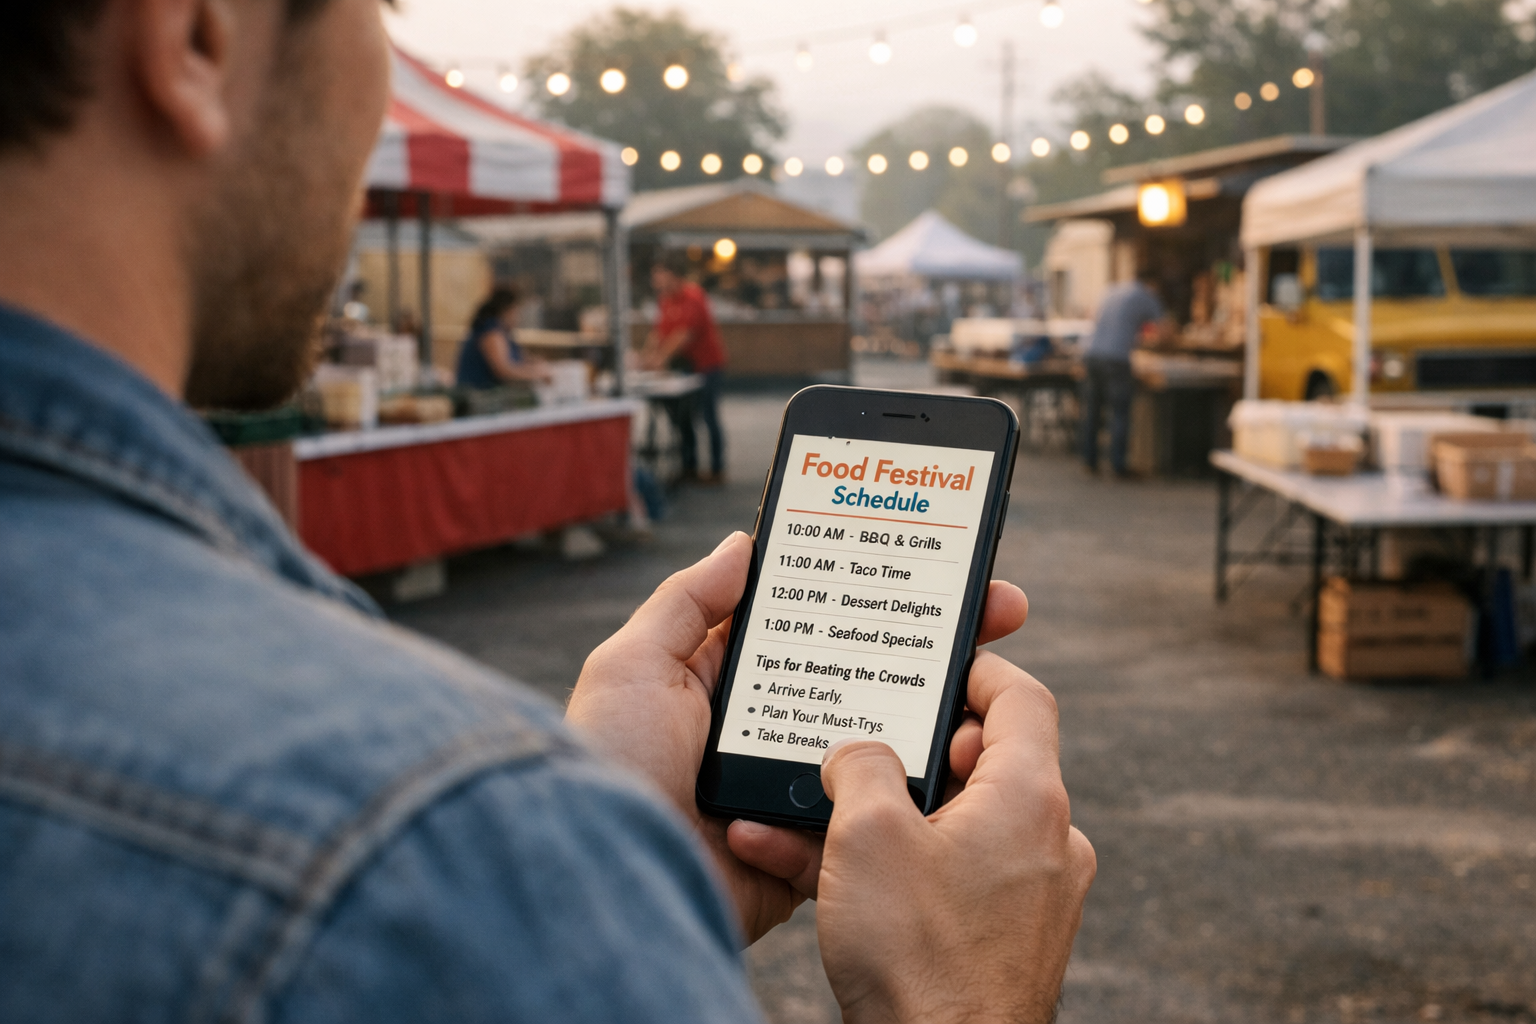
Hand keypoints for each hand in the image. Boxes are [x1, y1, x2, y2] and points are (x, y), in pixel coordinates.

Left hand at [566, 532, 1036, 946]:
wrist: (614, 875)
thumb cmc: (610, 763)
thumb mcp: (633, 665)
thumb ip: (686, 602)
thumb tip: (742, 544)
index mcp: (730, 684)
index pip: (818, 627)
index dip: (874, 597)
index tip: (936, 567)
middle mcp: (768, 731)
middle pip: (867, 678)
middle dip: (935, 647)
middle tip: (1000, 611)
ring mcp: (794, 788)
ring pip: (883, 745)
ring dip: (939, 718)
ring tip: (990, 683)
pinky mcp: (811, 845)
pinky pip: (871, 814)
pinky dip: (909, 788)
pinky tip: (957, 749)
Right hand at [811, 657, 1095, 1023]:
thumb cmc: (920, 959)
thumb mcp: (869, 835)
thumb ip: (861, 766)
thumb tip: (857, 753)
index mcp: (1029, 798)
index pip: (1021, 698)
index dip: (975, 668)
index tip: (932, 661)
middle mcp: (1043, 842)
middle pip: (979, 761)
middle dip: (905, 751)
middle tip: (856, 744)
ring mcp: (1026, 895)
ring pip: (948, 825)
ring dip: (878, 816)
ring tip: (806, 812)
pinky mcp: (998, 938)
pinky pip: (942, 877)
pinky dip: (888, 868)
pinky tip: (812, 872)